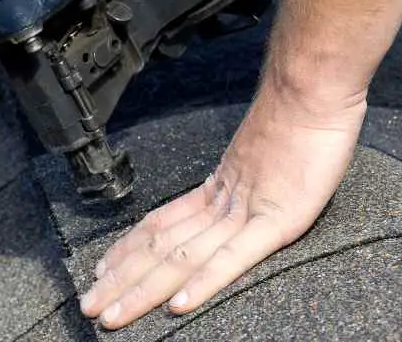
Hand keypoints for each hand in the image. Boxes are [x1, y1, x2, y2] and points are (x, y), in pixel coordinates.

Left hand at [79, 81, 366, 329]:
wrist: (311, 88)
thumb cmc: (299, 119)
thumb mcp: (264, 154)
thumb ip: (246, 181)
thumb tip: (235, 197)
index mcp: (218, 187)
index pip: (160, 225)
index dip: (128, 251)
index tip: (102, 271)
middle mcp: (222, 201)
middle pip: (161, 247)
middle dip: (123, 280)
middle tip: (89, 305)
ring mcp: (246, 211)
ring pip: (184, 257)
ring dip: (145, 290)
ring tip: (114, 314)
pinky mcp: (277, 220)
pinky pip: (234, 258)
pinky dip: (204, 283)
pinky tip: (178, 305)